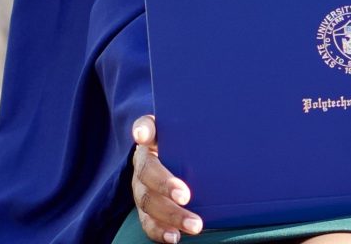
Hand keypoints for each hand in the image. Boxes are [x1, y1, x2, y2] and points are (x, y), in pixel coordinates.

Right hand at [132, 115, 203, 241]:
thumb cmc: (190, 144)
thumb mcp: (193, 132)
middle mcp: (143, 163)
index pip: (145, 128)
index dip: (143, 131)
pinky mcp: (146, 210)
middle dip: (165, 186)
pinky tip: (175, 237)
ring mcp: (141, 188)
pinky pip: (148, 223)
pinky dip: (160, 231)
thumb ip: (198, 124)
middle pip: (147, 173)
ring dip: (171, 215)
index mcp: (153, 139)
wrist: (181, 162)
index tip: (144, 137)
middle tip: (186, 196)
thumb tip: (208, 119)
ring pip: (148, 203)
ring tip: (194, 225)